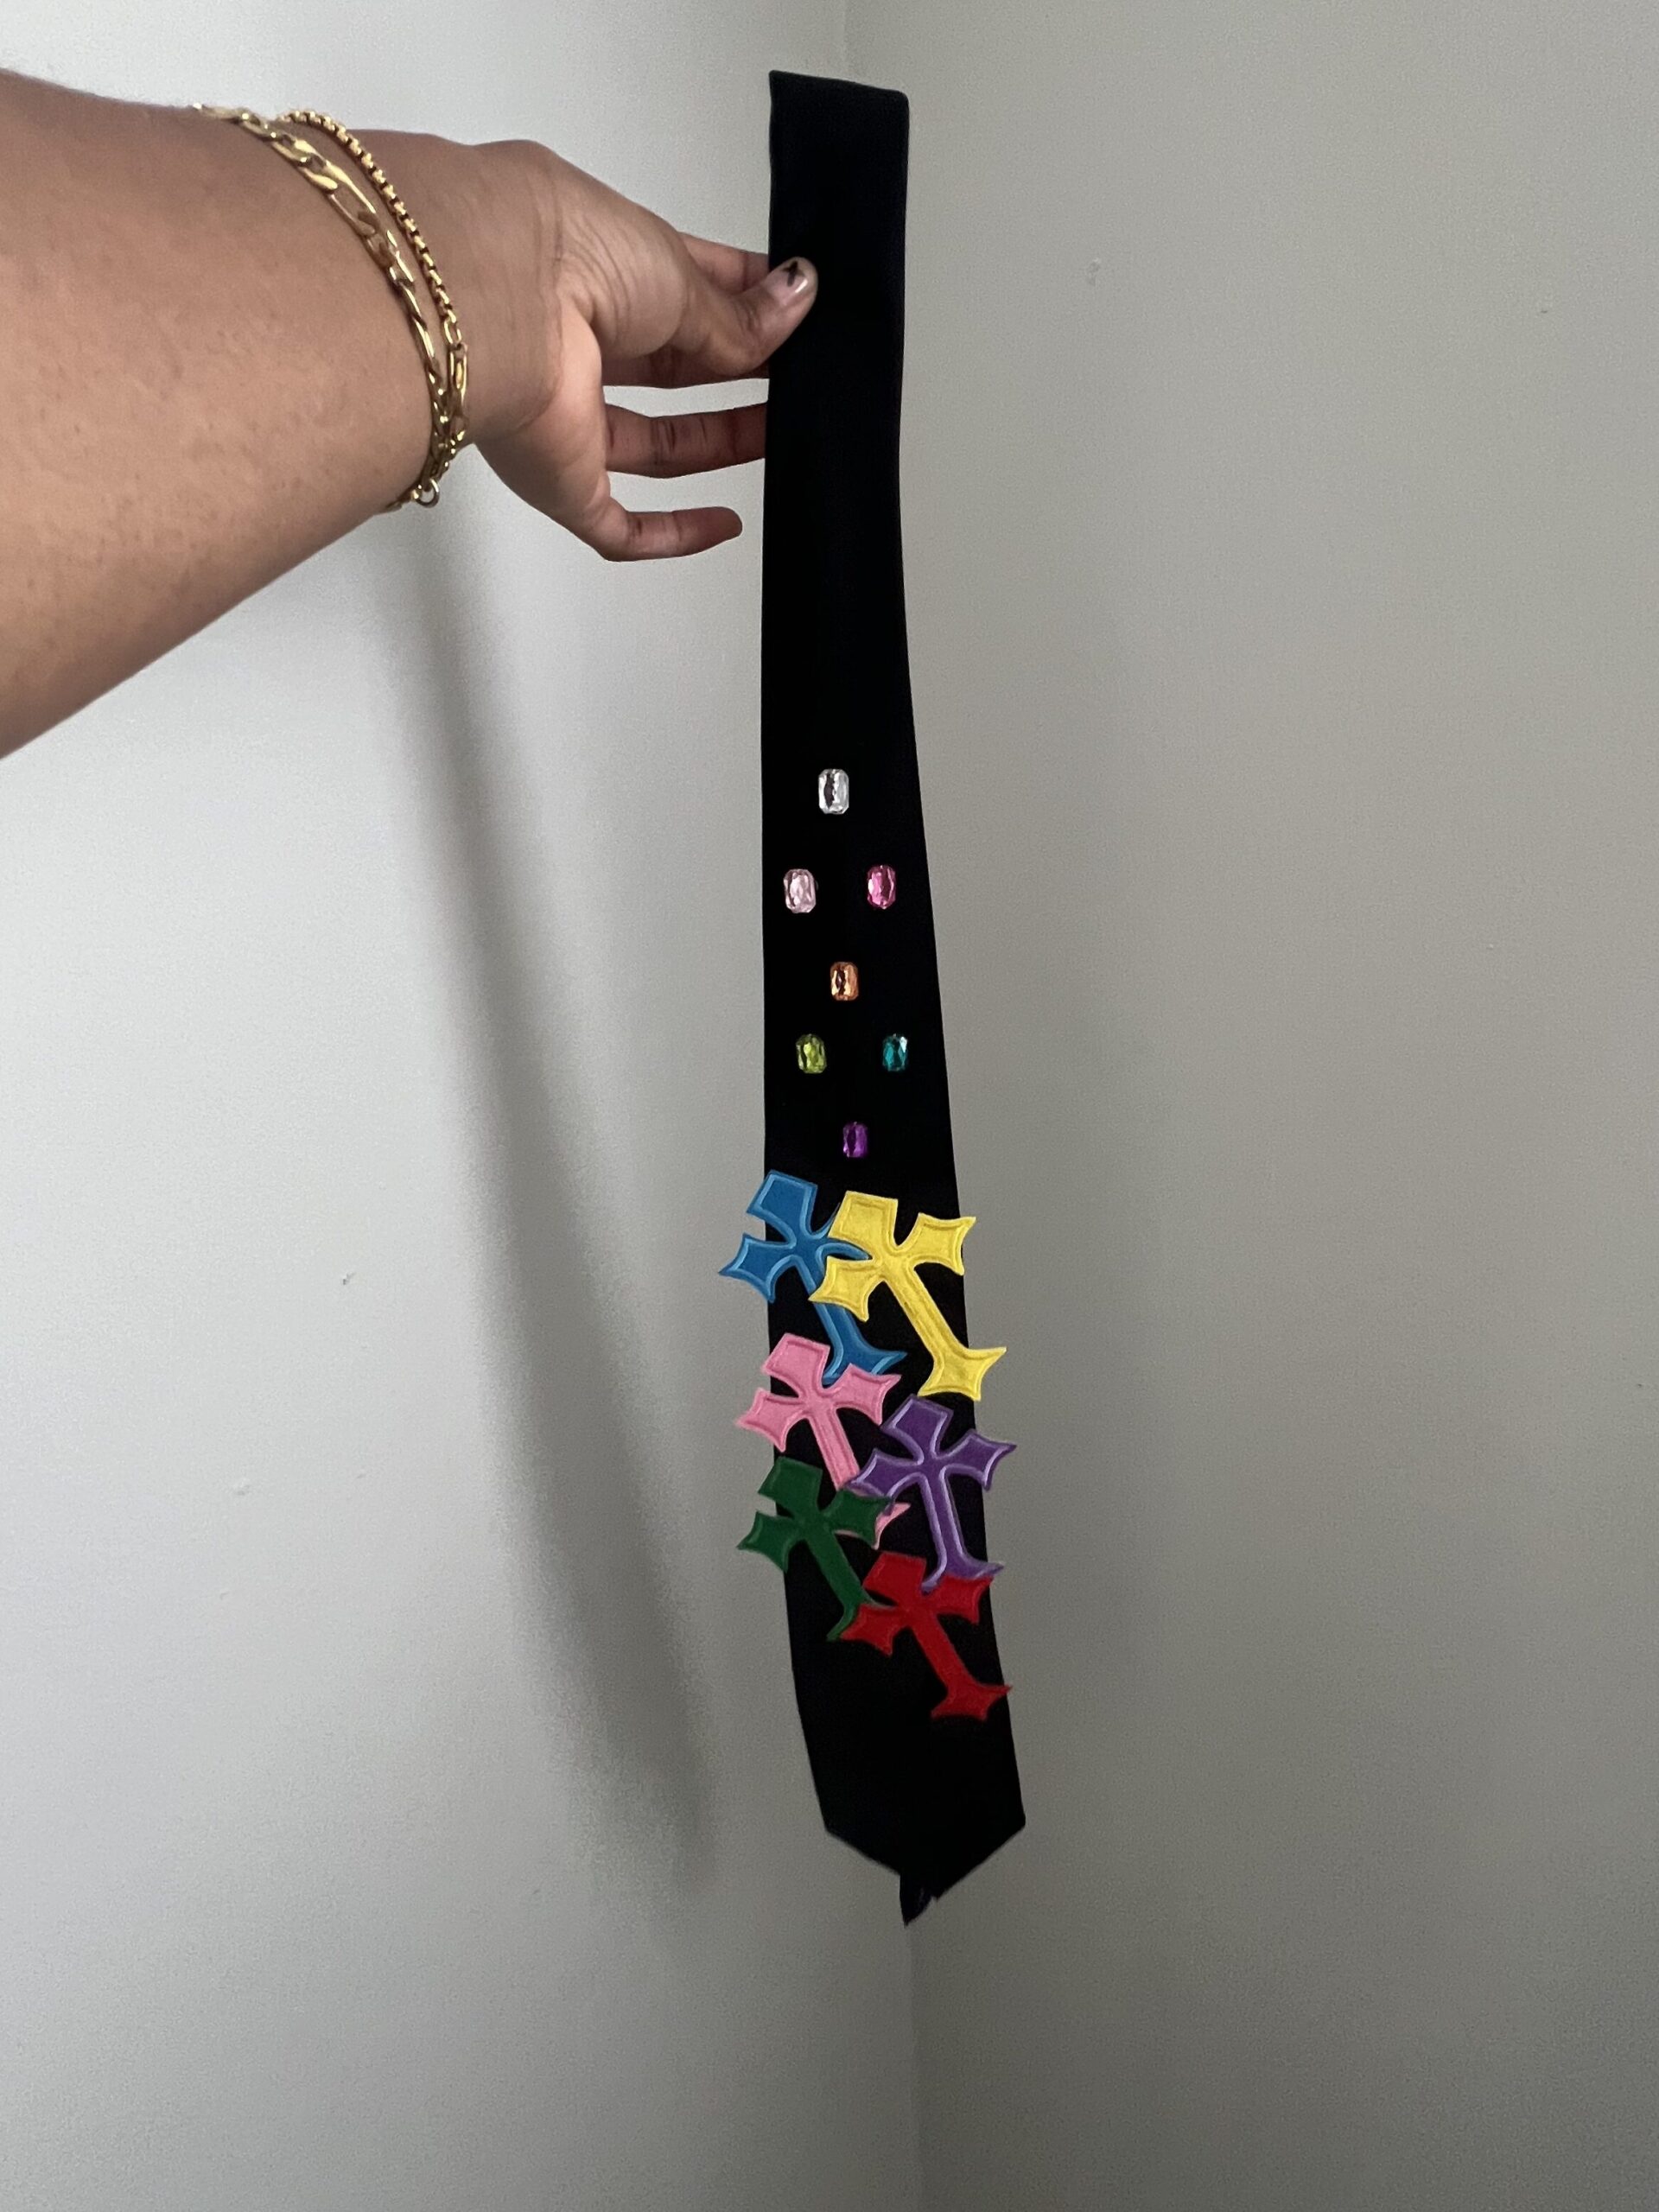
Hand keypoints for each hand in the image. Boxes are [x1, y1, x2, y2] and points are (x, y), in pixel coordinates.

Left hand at [468, 143, 816, 559]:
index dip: (744, 303)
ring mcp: (568, 418)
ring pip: (654, 446)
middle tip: (803, 377)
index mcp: (603, 267)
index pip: (687, 291)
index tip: (798, 310)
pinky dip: (675, 534)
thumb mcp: (680, 274)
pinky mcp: (561, 483)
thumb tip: (799, 303)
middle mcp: (580, 341)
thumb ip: (739, 314)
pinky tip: (726, 523)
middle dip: (739, 373)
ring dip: (719, 444)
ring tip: (785, 434)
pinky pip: (620, 525)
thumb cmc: (571, 251)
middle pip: (673, 372)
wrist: (495, 301)